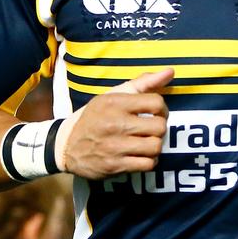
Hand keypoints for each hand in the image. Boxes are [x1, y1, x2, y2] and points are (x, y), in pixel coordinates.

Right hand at [57, 69, 171, 179]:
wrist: (66, 146)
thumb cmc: (95, 118)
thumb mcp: (113, 96)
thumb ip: (143, 83)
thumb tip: (170, 72)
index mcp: (115, 103)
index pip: (156, 102)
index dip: (162, 109)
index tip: (155, 113)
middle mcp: (115, 124)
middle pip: (159, 127)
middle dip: (159, 128)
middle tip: (150, 129)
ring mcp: (115, 147)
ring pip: (155, 147)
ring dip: (155, 146)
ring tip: (146, 142)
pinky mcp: (115, 166)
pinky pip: (147, 164)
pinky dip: (148, 161)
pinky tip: (140, 156)